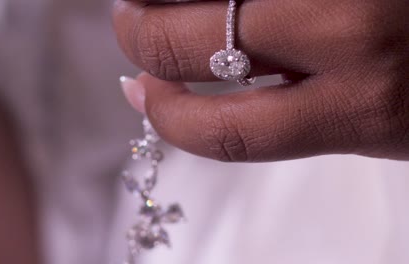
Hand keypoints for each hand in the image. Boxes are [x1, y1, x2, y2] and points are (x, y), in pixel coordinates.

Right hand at [114, 0, 408, 161]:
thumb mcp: (362, 118)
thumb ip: (276, 110)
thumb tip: (174, 87)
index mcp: (361, 107)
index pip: (225, 131)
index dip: (166, 117)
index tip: (142, 95)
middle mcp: (350, 33)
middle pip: (193, 43)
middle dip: (140, 35)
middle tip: (132, 28)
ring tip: (154, 2)